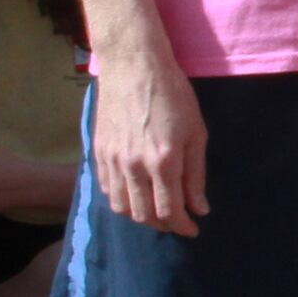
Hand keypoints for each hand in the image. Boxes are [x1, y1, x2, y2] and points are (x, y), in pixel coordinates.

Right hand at [92, 48, 207, 237]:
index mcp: (164, 161)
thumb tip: (200, 208)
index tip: (192, 229)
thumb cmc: (173, 96)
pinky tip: (136, 195)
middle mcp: (134, 165)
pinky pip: (106, 189)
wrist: (134, 67)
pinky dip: (121, 200)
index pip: (169, 210)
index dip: (182, 226)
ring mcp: (112, 159)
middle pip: (144, 215)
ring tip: (158, 211)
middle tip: (177, 222)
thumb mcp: (197, 133)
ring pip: (122, 206)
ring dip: (141, 216)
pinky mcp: (97, 152)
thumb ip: (196, 175)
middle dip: (163, 225)